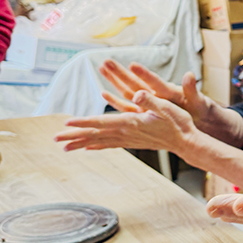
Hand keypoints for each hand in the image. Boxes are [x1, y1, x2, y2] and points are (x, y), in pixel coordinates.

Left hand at [55, 90, 199, 157]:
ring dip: (81, 143)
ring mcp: (128, 139)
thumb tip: (137, 94)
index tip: (66, 124)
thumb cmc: (178, 122)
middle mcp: (126, 133)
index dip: (84, 122)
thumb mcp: (166, 106)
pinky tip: (88, 148)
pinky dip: (96, 145)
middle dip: (74, 136)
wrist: (187, 142)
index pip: (102, 122)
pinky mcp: (132, 141)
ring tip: (64, 147)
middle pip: (95, 134)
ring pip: (99, 141)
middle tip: (55, 139)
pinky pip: (109, 144)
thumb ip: (150, 100)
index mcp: (131, 122)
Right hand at [100, 61, 212, 127]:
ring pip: (128, 91)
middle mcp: (156, 95)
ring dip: (115, 80)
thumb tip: (190, 74)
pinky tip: (104, 93)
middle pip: (136, 83)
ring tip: (102, 67)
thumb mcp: (198, 100)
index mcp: (168, 92)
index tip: (133, 64)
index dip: (145, 74)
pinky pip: (128, 107)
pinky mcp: (146, 113)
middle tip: (107, 61)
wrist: (199, 118)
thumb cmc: (199, 108)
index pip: (154, 82)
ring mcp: (149, 103)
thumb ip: (191, 89)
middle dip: (121, 73)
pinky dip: (116, 101)